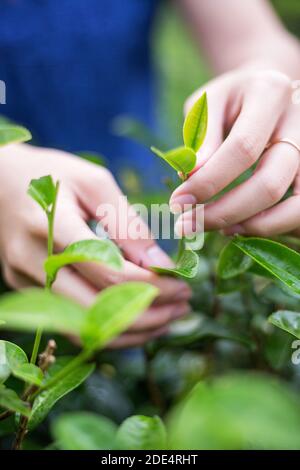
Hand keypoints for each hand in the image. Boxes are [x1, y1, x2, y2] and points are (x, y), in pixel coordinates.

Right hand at [0, 144, 190, 346]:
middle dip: (149, 315)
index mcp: (52, 226)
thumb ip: (127, 224)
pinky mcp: (26, 290)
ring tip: (168, 318)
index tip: (184, 284)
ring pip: (84, 328)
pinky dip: (109, 329)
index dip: (153, 285)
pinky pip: (72, 324)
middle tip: (184, 305)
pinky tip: (138, 321)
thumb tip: (160, 265)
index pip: (109, 273)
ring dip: (132, 331)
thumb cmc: (51, 175)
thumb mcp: (94, 183)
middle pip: (96, 310)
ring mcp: (25, 281)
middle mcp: (33, 261)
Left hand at [170, 69, 299, 236]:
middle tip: (188, 226)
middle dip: (225, 213)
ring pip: (295, 207)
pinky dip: (274, 228)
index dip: (208, 182)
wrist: (267, 93)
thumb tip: (191, 179)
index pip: (242, 148)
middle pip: (270, 184)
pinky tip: (244, 226)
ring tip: (221, 230)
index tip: (178, 202)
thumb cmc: (231, 100)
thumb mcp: (208, 104)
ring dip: (254, 227)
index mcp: (270, 93)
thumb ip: (202, 139)